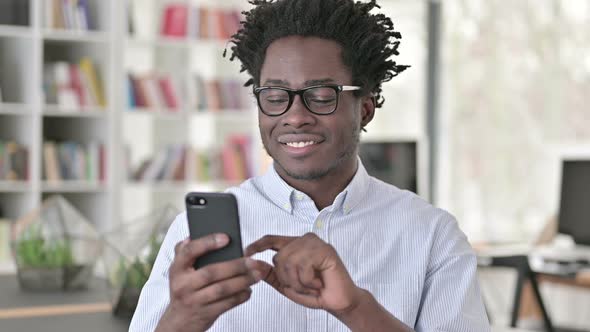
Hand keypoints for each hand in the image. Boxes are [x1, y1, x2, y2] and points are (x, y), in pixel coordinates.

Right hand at [156, 234, 264, 331]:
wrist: (179, 323)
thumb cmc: (184, 289)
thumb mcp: (178, 271)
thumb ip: (184, 253)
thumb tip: (193, 235)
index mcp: (177, 269)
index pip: (189, 252)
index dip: (207, 243)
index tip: (226, 238)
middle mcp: (183, 284)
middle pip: (212, 272)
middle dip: (235, 266)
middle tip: (253, 261)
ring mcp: (194, 301)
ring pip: (222, 289)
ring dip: (243, 281)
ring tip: (257, 274)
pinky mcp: (205, 314)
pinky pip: (227, 304)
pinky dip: (240, 296)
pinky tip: (249, 289)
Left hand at [245, 233, 363, 314]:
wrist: (338, 302)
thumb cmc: (316, 291)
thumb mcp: (287, 285)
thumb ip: (271, 275)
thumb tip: (254, 264)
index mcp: (294, 246)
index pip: (271, 239)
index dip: (257, 245)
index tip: (246, 252)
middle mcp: (304, 240)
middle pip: (279, 257)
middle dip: (287, 279)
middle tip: (303, 286)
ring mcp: (315, 243)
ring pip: (290, 262)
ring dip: (299, 282)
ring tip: (311, 285)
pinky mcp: (325, 250)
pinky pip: (304, 266)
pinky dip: (308, 281)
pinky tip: (319, 282)